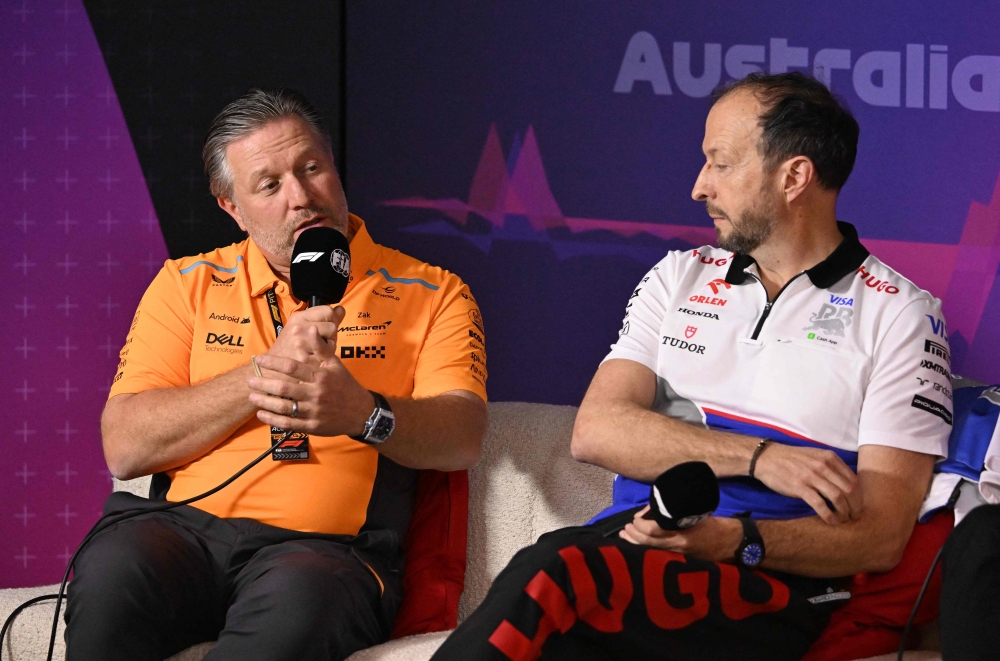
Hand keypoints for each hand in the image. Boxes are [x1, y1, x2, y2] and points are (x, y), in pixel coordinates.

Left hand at [247, 353, 373, 437]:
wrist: (361, 412)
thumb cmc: (345, 385)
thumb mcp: (336, 364)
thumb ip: (320, 348)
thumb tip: (310, 329)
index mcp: (321, 376)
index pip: (292, 367)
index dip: (273, 362)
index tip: (259, 359)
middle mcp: (316, 393)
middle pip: (284, 387)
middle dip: (264, 383)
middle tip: (250, 379)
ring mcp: (314, 411)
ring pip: (284, 407)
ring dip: (265, 402)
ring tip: (252, 396)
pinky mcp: (312, 426)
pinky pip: (289, 423)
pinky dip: (273, 419)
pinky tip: (261, 414)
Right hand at [265, 305, 344, 364]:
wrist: (272, 367)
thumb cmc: (289, 346)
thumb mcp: (301, 325)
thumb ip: (323, 316)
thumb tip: (340, 309)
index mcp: (298, 317)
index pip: (329, 311)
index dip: (330, 320)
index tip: (323, 327)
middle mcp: (299, 328)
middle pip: (332, 327)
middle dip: (330, 336)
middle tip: (317, 342)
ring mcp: (302, 344)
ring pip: (332, 342)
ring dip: (328, 347)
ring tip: (315, 351)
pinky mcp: (306, 360)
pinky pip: (327, 356)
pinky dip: (324, 359)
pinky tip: (315, 359)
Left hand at [620, 507, 742, 562]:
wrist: (735, 544)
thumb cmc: (717, 525)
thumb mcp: (697, 513)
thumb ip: (676, 512)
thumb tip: (656, 509)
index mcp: (682, 533)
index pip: (652, 530)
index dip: (640, 524)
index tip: (635, 518)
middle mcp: (678, 547)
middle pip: (646, 543)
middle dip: (633, 535)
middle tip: (626, 528)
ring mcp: (679, 557)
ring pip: (650, 551)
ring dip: (635, 543)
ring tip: (626, 536)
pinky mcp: (681, 562)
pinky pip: (658, 555)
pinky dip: (646, 550)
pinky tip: (638, 547)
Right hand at [752, 442, 861, 524]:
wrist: (767, 458)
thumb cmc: (792, 459)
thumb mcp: (815, 456)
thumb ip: (831, 467)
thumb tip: (847, 485)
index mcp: (830, 458)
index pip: (854, 479)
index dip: (859, 496)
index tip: (857, 506)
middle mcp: (824, 466)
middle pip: (850, 490)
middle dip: (855, 507)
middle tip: (854, 516)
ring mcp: (812, 476)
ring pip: (838, 498)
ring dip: (844, 512)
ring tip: (843, 520)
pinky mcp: (800, 487)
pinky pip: (820, 504)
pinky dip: (829, 515)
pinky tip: (831, 521)